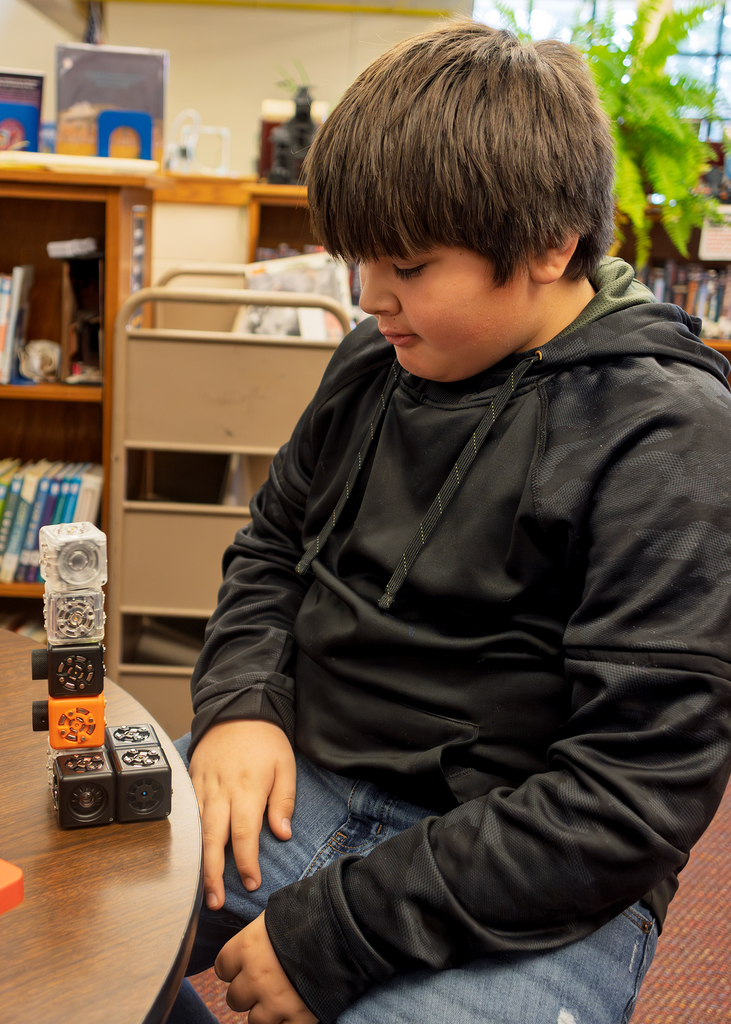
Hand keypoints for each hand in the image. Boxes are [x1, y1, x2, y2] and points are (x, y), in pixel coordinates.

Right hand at [189, 720, 295, 909]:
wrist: (237, 709)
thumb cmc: (266, 739)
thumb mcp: (286, 766)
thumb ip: (284, 802)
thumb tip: (283, 834)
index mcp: (248, 789)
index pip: (245, 835)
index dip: (246, 862)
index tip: (252, 883)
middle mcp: (222, 792)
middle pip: (214, 839)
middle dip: (213, 873)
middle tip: (216, 902)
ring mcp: (203, 788)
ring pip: (197, 831)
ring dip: (198, 862)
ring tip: (201, 889)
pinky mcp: (192, 782)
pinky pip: (187, 814)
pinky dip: (187, 837)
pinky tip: (186, 856)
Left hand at [216, 911, 318, 1023]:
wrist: (346, 928)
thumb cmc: (310, 915)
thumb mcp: (276, 918)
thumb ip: (258, 937)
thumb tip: (250, 946)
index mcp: (247, 947)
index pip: (222, 967)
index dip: (234, 967)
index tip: (245, 964)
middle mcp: (256, 977)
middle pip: (234, 998)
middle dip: (248, 991)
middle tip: (266, 981)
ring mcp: (276, 1001)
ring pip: (254, 1020)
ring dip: (265, 1010)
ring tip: (281, 995)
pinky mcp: (298, 1018)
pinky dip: (286, 1022)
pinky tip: (294, 1008)